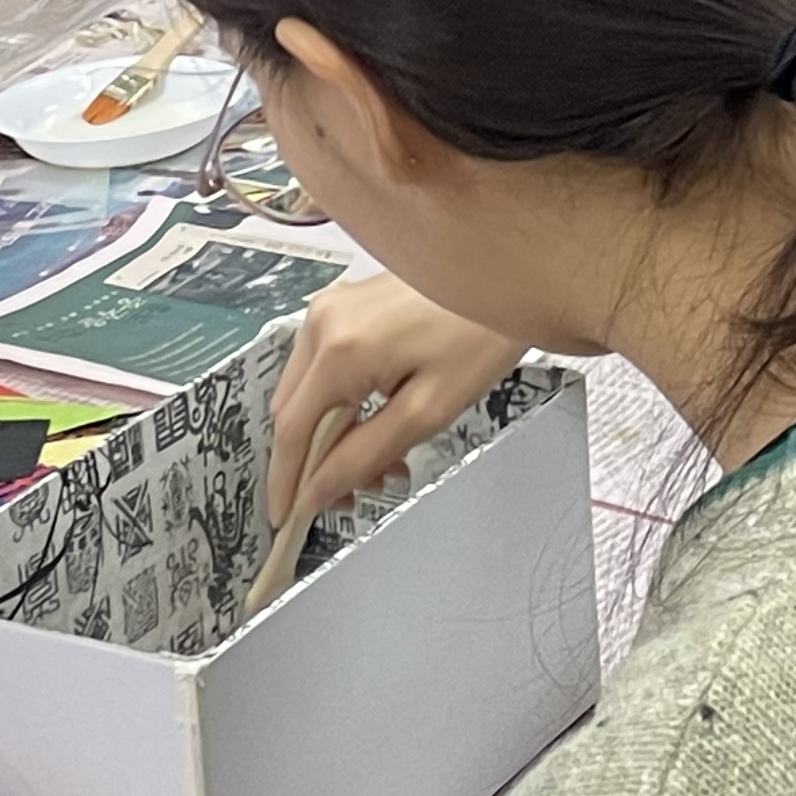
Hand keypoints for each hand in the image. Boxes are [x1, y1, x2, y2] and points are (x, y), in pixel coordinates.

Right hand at [268, 274, 526, 524]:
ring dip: (333, 434)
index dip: (286, 482)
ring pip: (310, 391)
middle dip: (317, 461)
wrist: (509, 274)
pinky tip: (379, 423)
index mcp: (338, 348)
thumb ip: (364, 455)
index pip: (291, 431)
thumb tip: (317, 491)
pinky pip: (327, 366)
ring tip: (385, 463)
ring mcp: (332, 308)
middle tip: (357, 495)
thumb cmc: (481, 336)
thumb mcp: (427, 411)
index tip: (286, 521)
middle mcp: (322, 322)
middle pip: (294, 411)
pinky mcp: (346, 305)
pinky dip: (343, 402)